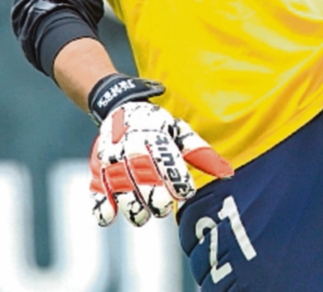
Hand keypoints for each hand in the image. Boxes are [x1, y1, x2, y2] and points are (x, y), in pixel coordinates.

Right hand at [86, 74, 231, 226]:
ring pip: (120, 189)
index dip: (177, 181)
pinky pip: (96, 190)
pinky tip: (110, 216)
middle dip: (155, 198)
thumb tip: (227, 173)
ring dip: (132, 206)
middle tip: (163, 206)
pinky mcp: (97, 170)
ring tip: (143, 215)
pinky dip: (101, 205)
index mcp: (155, 137)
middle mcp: (132, 148)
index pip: (168, 162)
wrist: (120, 107)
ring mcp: (111, 160)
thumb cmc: (158, 126)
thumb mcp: (180, 131)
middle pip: (143, 179)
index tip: (185, 192)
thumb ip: (201, 153)